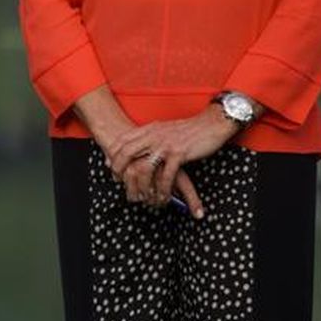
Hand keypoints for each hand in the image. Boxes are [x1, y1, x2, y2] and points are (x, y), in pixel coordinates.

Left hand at [110, 105, 238, 206]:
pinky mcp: (179, 154)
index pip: (123, 140)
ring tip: (141, 194)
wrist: (211, 123)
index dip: (113, 153)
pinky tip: (163, 196)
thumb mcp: (164, 128)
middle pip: (127, 152)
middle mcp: (154, 135)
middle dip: (119, 168)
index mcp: (149, 129)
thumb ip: (151, 136)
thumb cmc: (189, 129)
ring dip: (141, 184)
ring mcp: (165, 145)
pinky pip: (166, 175)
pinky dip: (163, 188)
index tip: (108, 165)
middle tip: (118, 181)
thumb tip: (141, 145)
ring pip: (144, 167)